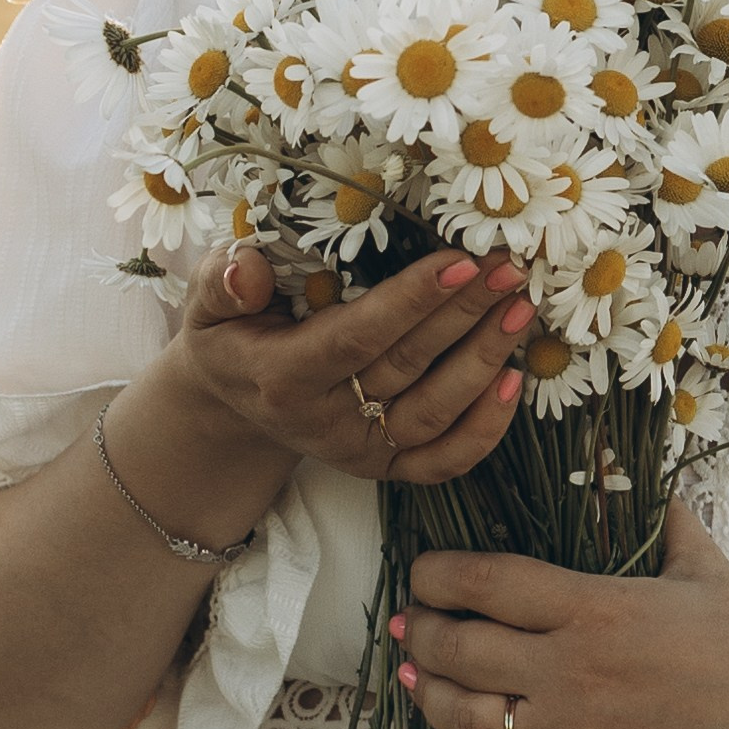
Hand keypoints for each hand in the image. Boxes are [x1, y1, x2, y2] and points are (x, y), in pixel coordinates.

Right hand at [167, 239, 539, 490]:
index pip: (357, 337)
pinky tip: (513, 379)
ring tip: (520, 309)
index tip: (461, 261)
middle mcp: (324, 421)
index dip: (411, 301)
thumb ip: (223, 281)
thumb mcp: (208, 302)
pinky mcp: (383, 467)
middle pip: (408, 367)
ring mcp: (359, 450)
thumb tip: (245, 267)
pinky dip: (485, 428)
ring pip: (435, 413)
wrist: (234, 398)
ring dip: (484, 360)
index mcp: (281, 376)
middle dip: (464, 316)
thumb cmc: (231, 333)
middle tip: (509, 270)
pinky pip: (443, 461)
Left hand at [393, 499, 728, 728]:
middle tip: (409, 627)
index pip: (484, 582)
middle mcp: (570, 670)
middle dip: (421, 635)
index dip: (436, 577)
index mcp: (594, 606)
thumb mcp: (709, 570)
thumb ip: (670, 524)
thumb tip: (661, 483)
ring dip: (424, 697)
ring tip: (410, 680)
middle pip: (459, 650)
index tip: (423, 575)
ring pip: (465, 719)